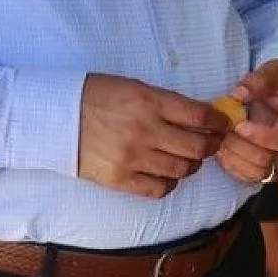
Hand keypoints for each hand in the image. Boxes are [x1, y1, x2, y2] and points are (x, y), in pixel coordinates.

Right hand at [78, 74, 228, 198]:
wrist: (55, 117)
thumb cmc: (96, 96)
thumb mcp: (134, 87)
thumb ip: (166, 103)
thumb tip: (200, 116)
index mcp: (149, 102)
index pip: (200, 117)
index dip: (219, 122)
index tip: (222, 124)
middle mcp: (144, 131)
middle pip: (197, 147)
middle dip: (211, 145)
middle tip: (212, 142)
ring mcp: (132, 158)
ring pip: (182, 170)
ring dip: (192, 165)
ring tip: (188, 158)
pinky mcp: (120, 180)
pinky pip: (159, 189)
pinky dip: (170, 183)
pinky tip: (167, 173)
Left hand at [215, 60, 277, 185]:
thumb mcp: (276, 73)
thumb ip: (258, 82)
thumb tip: (237, 96)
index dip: (257, 135)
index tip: (237, 123)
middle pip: (265, 161)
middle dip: (240, 145)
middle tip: (223, 128)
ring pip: (255, 173)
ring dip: (234, 157)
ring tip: (221, 137)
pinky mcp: (266, 166)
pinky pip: (248, 177)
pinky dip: (233, 166)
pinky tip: (223, 149)